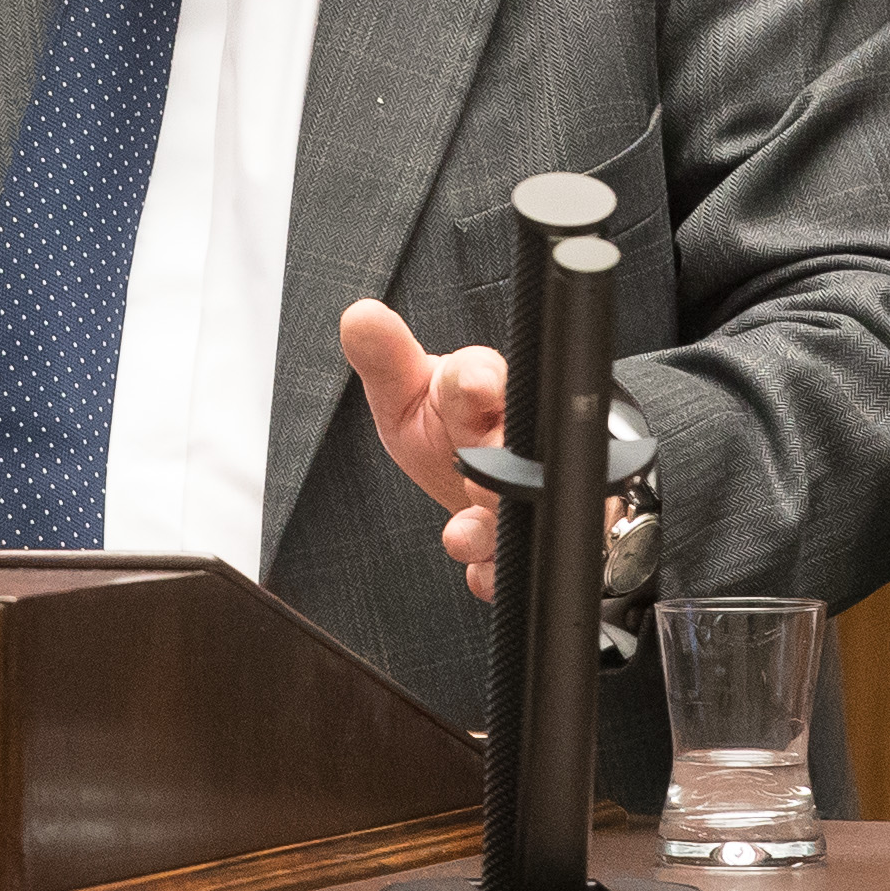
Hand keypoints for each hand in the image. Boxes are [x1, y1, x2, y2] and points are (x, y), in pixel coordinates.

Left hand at [338, 299, 511, 602]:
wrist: (475, 480)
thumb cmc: (447, 429)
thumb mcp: (406, 395)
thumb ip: (385, 360)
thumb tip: (358, 318)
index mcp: (482, 391)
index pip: (485, 376)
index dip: (481, 379)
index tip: (476, 384)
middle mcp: (515, 437)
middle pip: (518, 446)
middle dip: (498, 464)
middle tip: (475, 477)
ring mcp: (531, 488)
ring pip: (526, 505)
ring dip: (493, 523)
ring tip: (463, 534)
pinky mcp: (531, 537)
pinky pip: (519, 557)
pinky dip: (495, 569)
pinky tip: (478, 573)